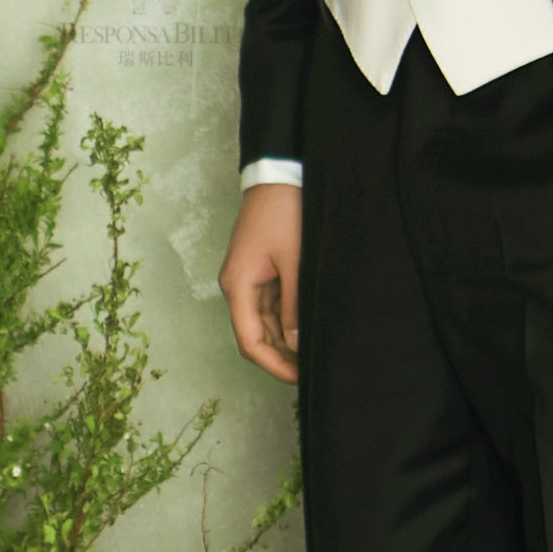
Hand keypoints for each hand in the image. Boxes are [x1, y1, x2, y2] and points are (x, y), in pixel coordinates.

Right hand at [219, 181, 301, 385]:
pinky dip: (286, 323)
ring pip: (263, 324)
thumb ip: (294, 306)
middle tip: (313, 370)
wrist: (280, 173)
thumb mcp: (295, 262)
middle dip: (280, 357)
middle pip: (254, 336)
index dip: (273, 365)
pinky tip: (307, 329)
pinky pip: (270, 307)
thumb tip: (296, 343)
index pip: (250, 341)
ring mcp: (249, 279)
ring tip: (314, 353)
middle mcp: (238, 286)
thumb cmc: (285, 212)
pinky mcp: (261, 270)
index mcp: (238, 285)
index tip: (301, 378)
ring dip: (284, 341)